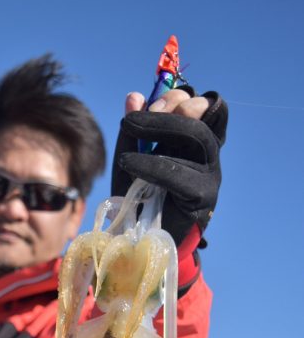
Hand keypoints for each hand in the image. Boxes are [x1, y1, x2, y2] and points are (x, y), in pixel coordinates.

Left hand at [111, 88, 227, 248]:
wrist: (142, 240)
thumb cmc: (139, 199)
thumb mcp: (131, 158)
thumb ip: (133, 130)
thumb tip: (134, 96)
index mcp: (193, 141)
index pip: (201, 104)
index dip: (176, 97)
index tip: (144, 106)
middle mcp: (207, 154)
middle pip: (201, 115)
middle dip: (167, 109)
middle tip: (134, 120)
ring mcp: (209, 175)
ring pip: (198, 138)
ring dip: (163, 128)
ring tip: (130, 133)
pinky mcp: (201, 197)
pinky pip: (181, 174)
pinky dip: (151, 165)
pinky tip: (128, 163)